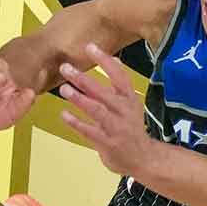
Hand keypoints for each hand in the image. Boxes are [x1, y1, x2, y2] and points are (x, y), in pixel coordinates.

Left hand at [57, 42, 155, 175]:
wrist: (143, 159)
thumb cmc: (131, 128)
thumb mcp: (130, 104)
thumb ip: (119, 85)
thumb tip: (115, 60)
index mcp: (129, 99)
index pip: (119, 75)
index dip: (105, 60)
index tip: (90, 47)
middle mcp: (124, 111)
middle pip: (103, 92)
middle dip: (84, 79)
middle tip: (66, 68)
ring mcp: (116, 127)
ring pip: (97, 110)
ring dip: (80, 99)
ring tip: (64, 89)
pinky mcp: (108, 143)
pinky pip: (90, 131)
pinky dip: (76, 123)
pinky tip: (63, 115)